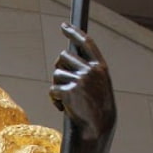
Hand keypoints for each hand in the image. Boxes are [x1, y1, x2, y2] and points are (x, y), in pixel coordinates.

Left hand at [49, 22, 115, 144]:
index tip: (64, 26)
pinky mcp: (68, 92)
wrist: (98, 126)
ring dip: (57, 86)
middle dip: (59, 68)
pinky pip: (52, 89)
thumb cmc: (97, 107)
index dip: (74, 32)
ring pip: (56, 74)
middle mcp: (90, 70)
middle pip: (63, 57)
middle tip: (63, 82)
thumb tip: (62, 60)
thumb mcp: (97, 85)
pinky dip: (54, 99)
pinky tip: (63, 108)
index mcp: (100, 67)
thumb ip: (85, 70)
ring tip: (66, 100)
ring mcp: (79, 80)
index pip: (86, 42)